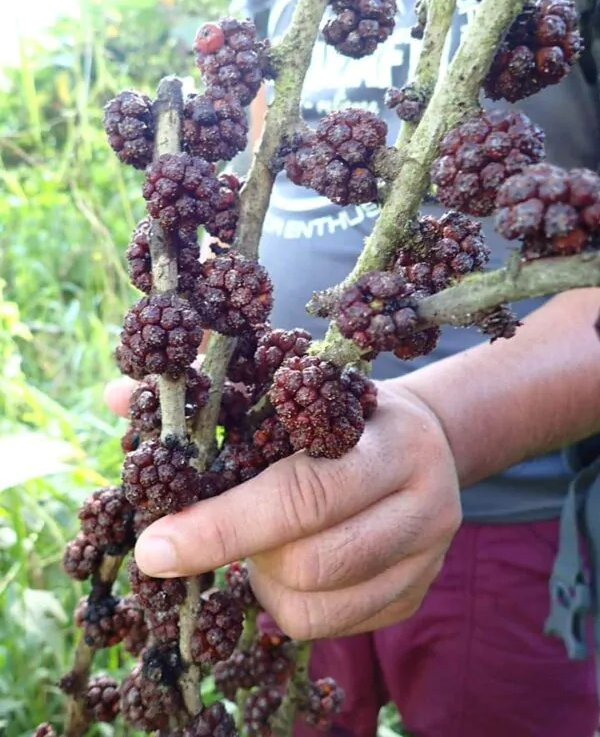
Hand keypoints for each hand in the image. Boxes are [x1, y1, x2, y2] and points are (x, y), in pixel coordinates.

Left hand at [104, 379, 461, 638]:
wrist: (430, 439)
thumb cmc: (343, 408)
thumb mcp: (293, 384)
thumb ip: (211, 391)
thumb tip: (117, 397)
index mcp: (388, 440)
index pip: (301, 494)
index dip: (223, 526)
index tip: (155, 547)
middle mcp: (422, 502)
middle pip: (311, 560)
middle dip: (242, 554)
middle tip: (214, 533)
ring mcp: (427, 555)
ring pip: (320, 605)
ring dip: (266, 583)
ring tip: (258, 545)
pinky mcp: (417, 593)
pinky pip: (336, 627)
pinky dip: (291, 606)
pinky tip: (285, 567)